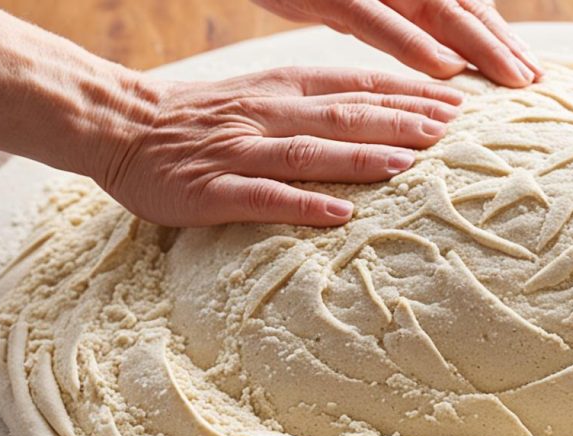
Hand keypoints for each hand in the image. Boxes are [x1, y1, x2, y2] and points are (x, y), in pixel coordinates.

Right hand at [100, 67, 462, 227]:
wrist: (120, 124)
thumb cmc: (199, 115)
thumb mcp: (259, 91)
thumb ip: (311, 98)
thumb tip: (374, 107)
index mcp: (279, 87)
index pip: (354, 85)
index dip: (406, 93)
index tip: (453, 100)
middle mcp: (266, 114)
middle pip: (344, 115)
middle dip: (402, 121)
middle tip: (451, 130)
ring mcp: (238, 152)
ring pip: (310, 152)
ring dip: (362, 158)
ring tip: (410, 165)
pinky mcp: (211, 191)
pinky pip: (263, 198)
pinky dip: (303, 204)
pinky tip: (340, 213)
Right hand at [254, 0, 542, 87]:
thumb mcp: (353, 4)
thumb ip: (396, 22)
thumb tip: (440, 56)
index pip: (460, 10)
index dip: (495, 39)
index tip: (528, 72)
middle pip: (458, 10)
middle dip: (498, 45)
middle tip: (533, 79)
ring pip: (431, 9)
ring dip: (474, 44)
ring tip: (509, 75)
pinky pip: (372, 17)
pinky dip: (410, 41)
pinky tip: (442, 64)